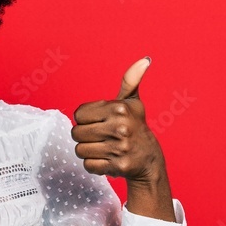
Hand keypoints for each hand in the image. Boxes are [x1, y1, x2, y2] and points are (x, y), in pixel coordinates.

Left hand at [71, 57, 174, 220]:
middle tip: (100, 138)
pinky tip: (107, 160)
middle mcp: (120, 126)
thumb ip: (130, 81)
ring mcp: (120, 147)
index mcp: (119, 108)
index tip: (99, 122)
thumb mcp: (133, 103)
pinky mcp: (118, 165)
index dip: (85, 120)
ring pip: (80, 150)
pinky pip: (88, 165)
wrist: (149, 160)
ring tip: (103, 148)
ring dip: (88, 152)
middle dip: (85, 137)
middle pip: (76, 133)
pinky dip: (94, 165)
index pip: (78, 114)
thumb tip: (144, 60)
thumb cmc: (135, 128)